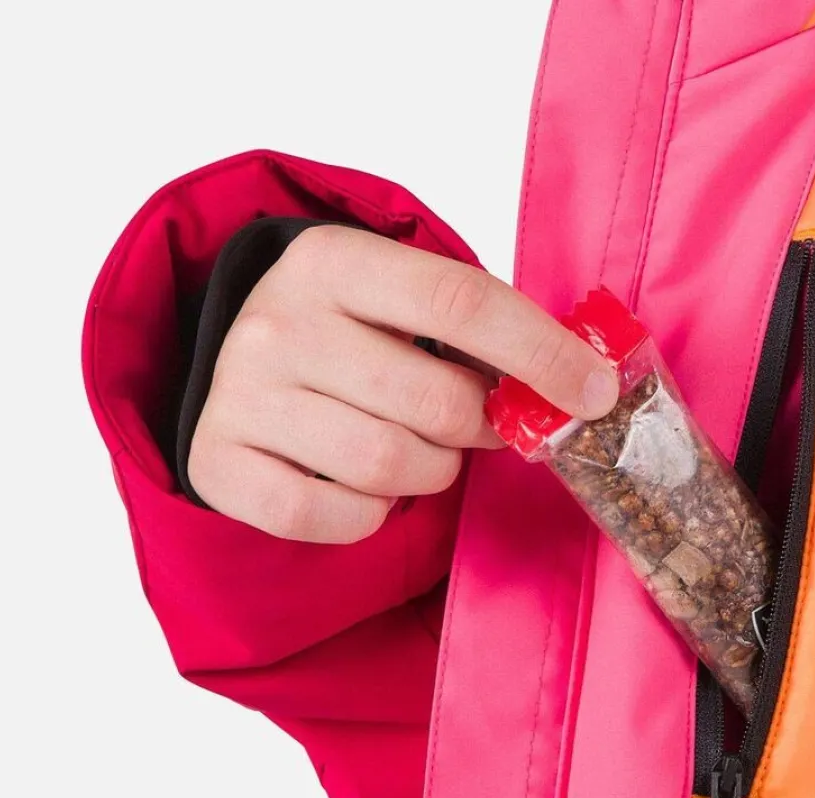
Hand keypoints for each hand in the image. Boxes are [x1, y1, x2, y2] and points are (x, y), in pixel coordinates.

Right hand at [188, 225, 619, 542]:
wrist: (233, 371)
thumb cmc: (348, 340)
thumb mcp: (401, 304)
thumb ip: (481, 328)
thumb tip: (584, 382)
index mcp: (334, 261)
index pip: (461, 300)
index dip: (540, 353)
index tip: (594, 393)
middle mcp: (277, 322)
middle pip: (435, 401)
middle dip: (479, 429)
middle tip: (477, 427)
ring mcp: (242, 396)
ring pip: (389, 465)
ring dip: (430, 473)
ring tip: (415, 451)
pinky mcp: (220, 466)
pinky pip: (340, 518)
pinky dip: (372, 515)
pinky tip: (363, 486)